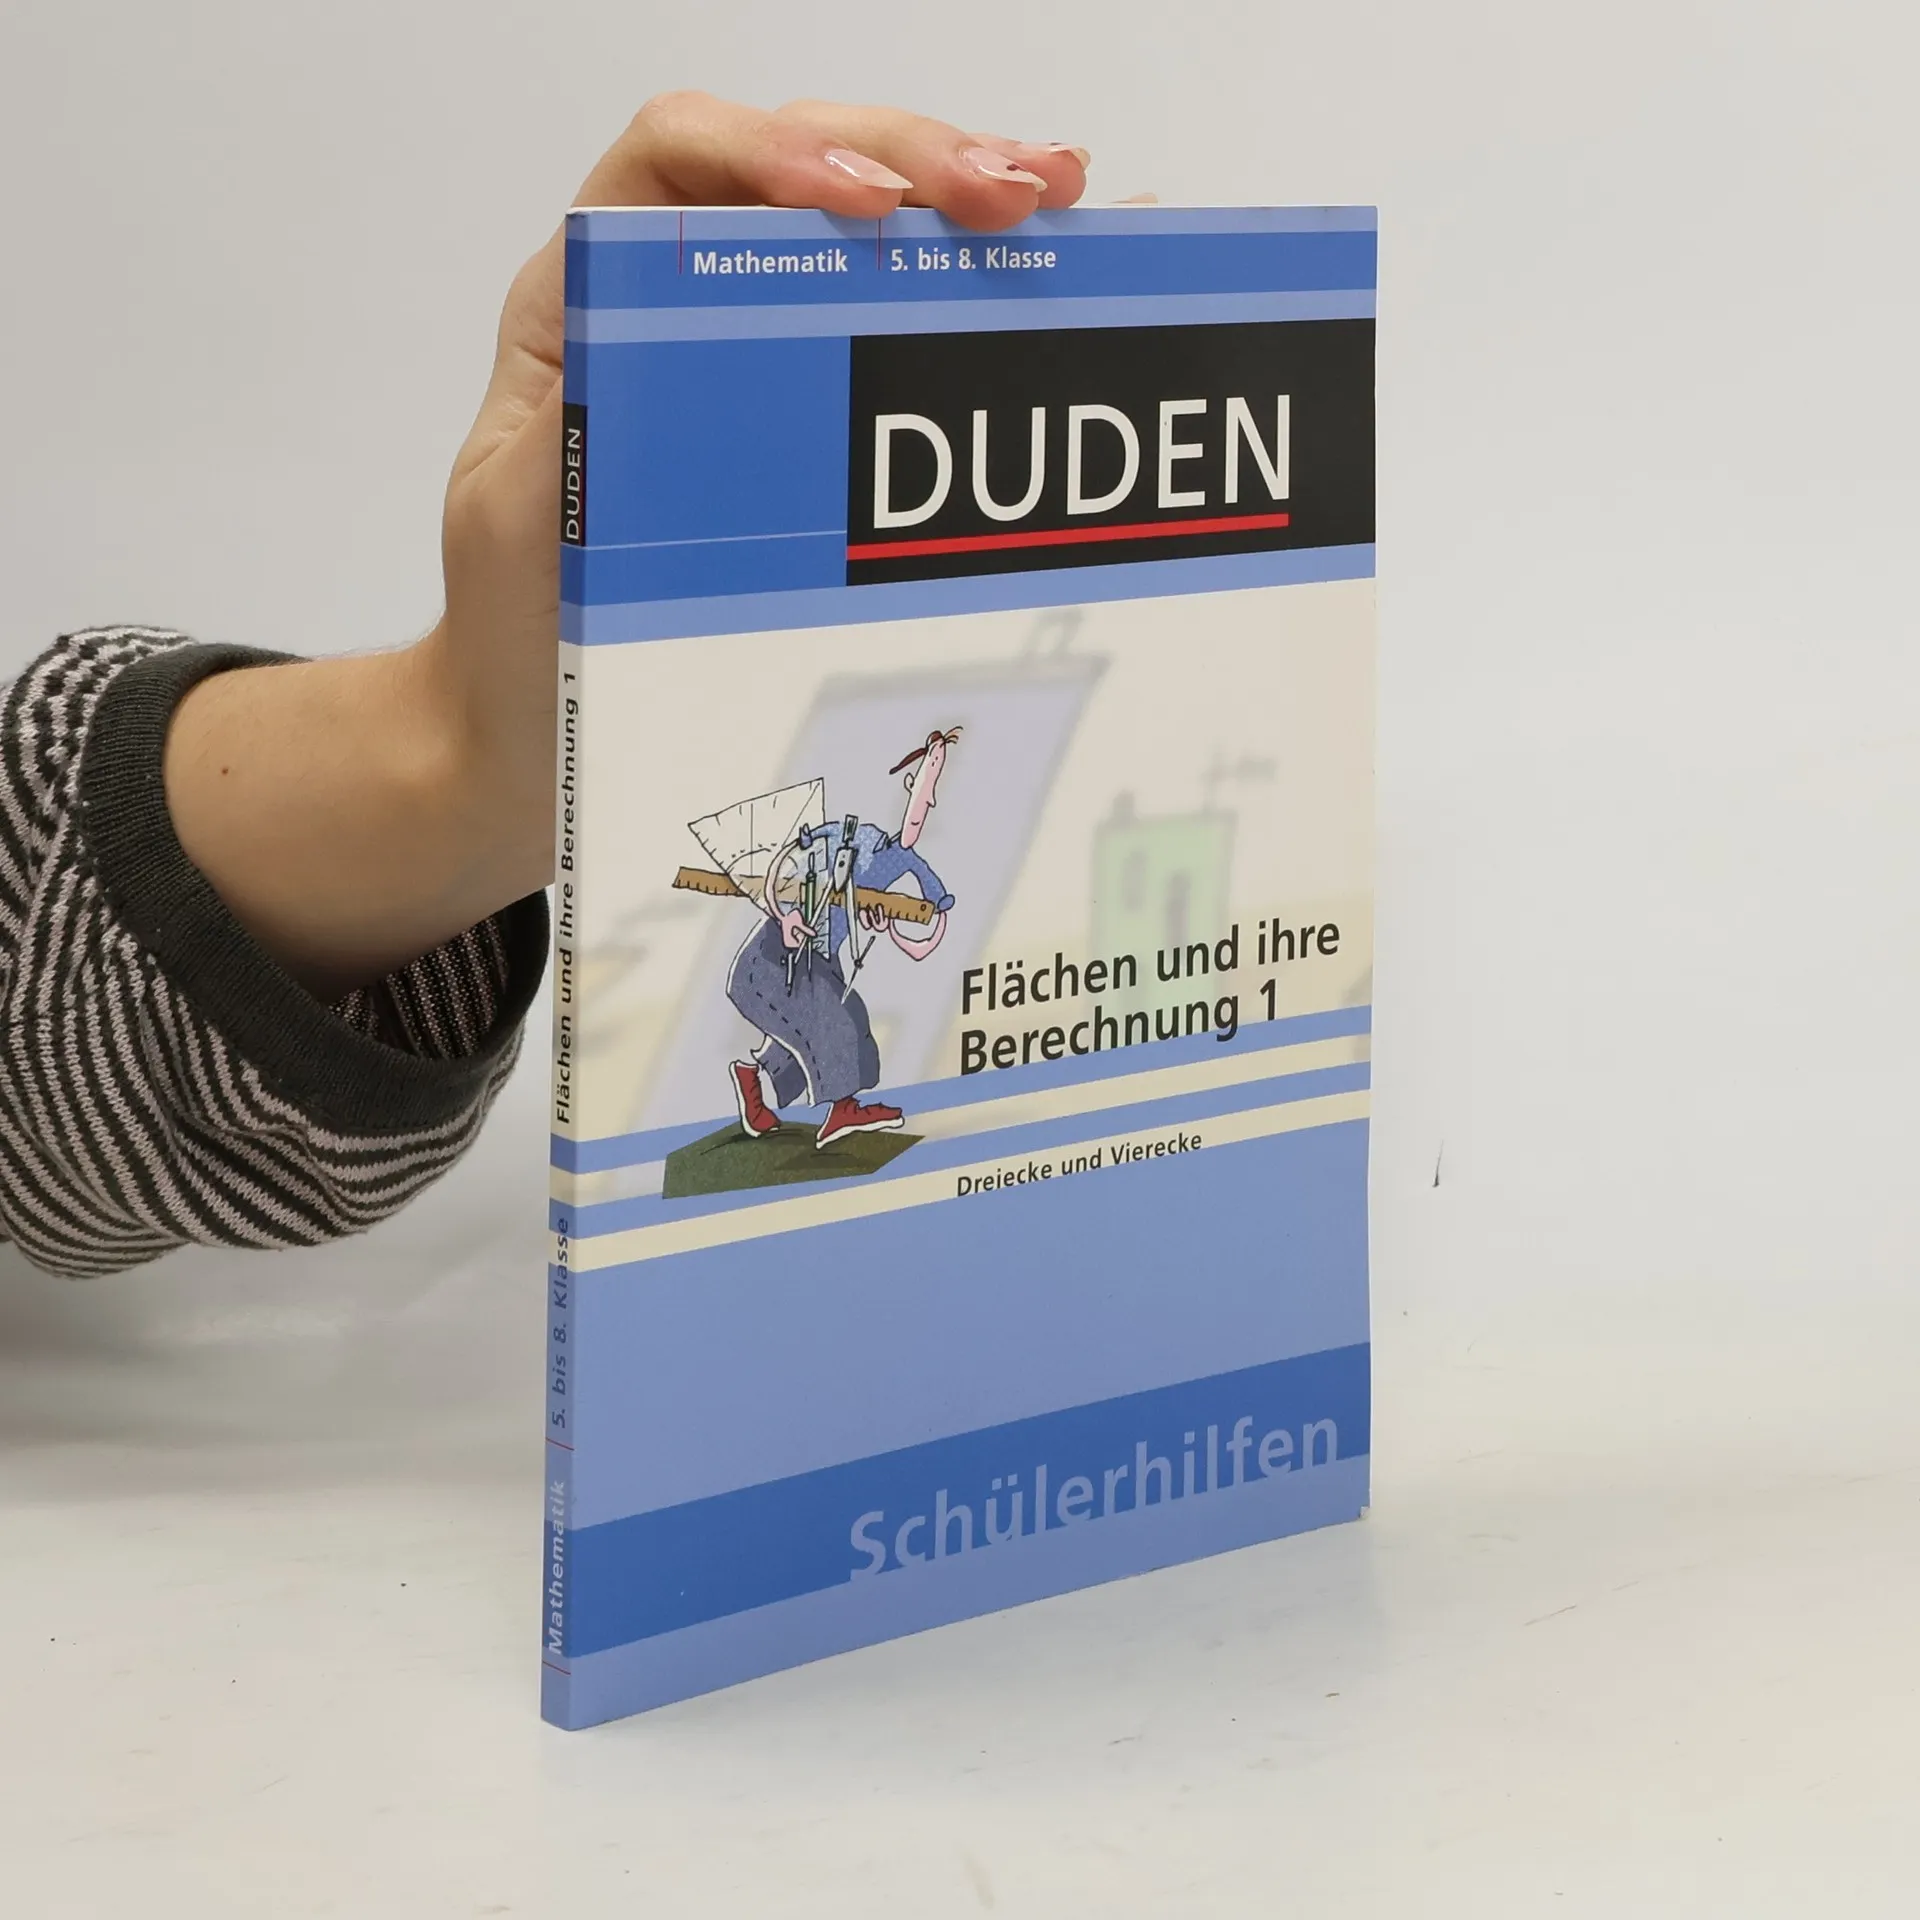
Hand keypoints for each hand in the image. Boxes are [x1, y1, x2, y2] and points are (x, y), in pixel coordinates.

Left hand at [164, 97, 1088, 996]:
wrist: (546, 734)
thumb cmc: (522, 630)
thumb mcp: (521, 525)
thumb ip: (573, 427)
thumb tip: (654, 352)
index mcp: (593, 303)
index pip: (683, 161)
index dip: (778, 148)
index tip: (867, 204)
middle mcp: (682, 306)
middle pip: (804, 164)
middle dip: (915, 158)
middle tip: (1016, 195)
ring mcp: (766, 356)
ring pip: (870, 227)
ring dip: (967, 197)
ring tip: (1064, 199)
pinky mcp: (828, 421)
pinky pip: (909, 324)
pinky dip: (988, 283)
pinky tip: (1070, 262)